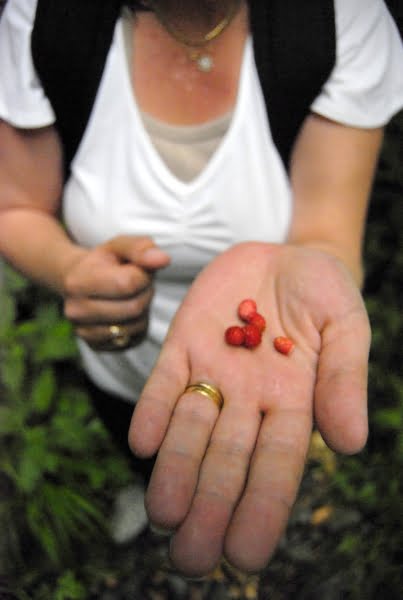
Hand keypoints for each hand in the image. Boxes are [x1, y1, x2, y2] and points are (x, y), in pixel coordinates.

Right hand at [63, 236, 169, 349]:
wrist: (81, 282)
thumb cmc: (105, 262)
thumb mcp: (120, 246)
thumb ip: (141, 248)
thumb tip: (162, 259)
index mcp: (77, 282)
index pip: (127, 283)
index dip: (143, 275)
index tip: (139, 270)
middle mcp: (76, 311)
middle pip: (134, 308)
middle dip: (145, 294)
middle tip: (139, 284)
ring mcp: (84, 332)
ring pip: (135, 326)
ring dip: (143, 311)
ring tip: (132, 296)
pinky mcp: (97, 347)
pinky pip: (133, 340)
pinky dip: (137, 326)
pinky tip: (128, 312)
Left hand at [129, 242, 369, 575]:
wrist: (287, 256)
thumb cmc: (326, 295)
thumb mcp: (346, 327)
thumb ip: (346, 379)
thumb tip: (350, 443)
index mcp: (292, 403)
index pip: (276, 467)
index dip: (261, 510)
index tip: (245, 555)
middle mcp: (248, 399)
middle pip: (226, 461)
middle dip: (209, 507)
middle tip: (189, 560)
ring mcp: (214, 372)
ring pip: (190, 429)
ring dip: (176, 469)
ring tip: (162, 514)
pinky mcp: (184, 343)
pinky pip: (166, 381)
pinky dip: (153, 410)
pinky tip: (143, 443)